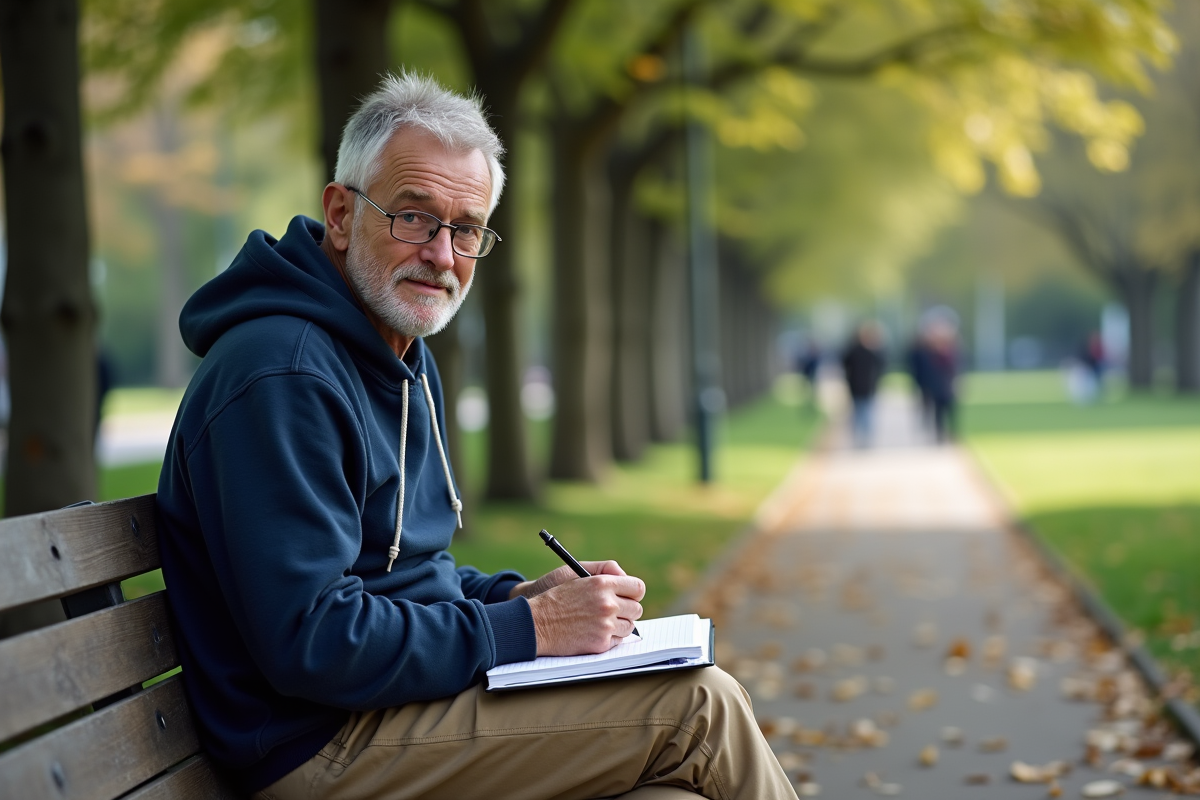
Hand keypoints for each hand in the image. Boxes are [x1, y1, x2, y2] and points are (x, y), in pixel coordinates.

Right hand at [523, 562, 644, 655]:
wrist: (535, 623)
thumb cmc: (554, 595)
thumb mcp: (575, 571)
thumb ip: (604, 568)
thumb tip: (624, 576)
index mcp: (603, 584)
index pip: (638, 588)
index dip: (633, 592)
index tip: (628, 596)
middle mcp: (607, 604)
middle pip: (637, 609)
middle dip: (626, 609)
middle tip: (612, 610)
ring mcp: (605, 625)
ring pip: (629, 626)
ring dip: (619, 624)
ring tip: (599, 621)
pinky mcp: (600, 643)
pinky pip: (618, 640)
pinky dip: (609, 637)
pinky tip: (593, 631)